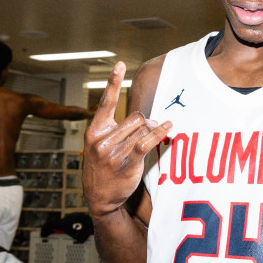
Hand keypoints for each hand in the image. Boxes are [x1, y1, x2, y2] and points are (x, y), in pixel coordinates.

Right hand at [83, 62, 171, 216]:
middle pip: (134, 117)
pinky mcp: (126, 163)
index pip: (105, 102)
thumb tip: (146, 119)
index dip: (113, 82)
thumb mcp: (101, 147)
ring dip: (153, 130)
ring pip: (142, 129)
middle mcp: (101, 140)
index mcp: (94, 132)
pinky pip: (147, 142)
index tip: (120, 65)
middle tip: (152, 128)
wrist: (100, 198)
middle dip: (146, 121)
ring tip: (156, 134)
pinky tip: (168, 129)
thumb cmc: (104, 169)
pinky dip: (160, 133)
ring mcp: (113, 153)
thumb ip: (116, 130)